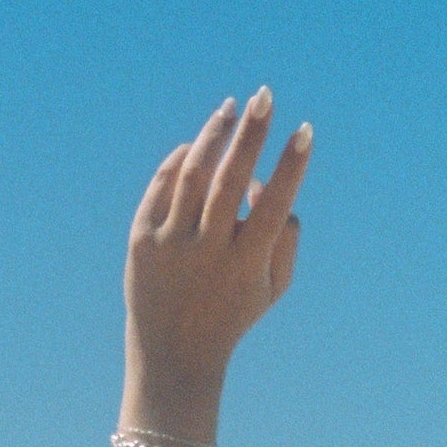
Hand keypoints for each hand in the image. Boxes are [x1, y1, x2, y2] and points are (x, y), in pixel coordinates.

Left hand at [122, 90, 311, 427]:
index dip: (291, 167)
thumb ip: (285, 238)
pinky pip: (163, 186)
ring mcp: (171, 244)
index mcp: (246, 265)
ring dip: (214, 136)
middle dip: (251, 134)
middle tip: (265, 95)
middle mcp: (208, 252)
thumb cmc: (234, 311)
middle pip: (230, 180)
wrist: (175, 352)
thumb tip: (269, 185)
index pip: (273, 205)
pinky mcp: (142, 240)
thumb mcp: (273, 287)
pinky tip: (198, 145)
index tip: (305, 130)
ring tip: (231, 108)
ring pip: (193, 174)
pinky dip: (180, 160)